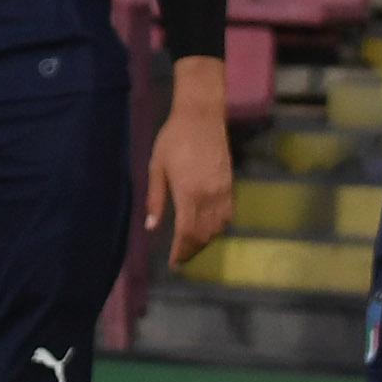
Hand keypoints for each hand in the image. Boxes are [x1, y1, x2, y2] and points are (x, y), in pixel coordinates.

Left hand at [143, 61, 233, 265]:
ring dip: (205, 240)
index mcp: (188, 194)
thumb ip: (155, 200)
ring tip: (191, 245)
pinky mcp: (230, 185)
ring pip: (218, 227)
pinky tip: (208, 228)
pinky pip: (227, 215)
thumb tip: (151, 228)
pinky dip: (218, 227)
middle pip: (203, 235)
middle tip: (180, 259)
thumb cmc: (173, 140)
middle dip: (192, 250)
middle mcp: (209, 196)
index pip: (186, 233)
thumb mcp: (156, 168)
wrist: (202, 117)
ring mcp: (223, 191)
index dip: (181, 252)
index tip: (173, 264)